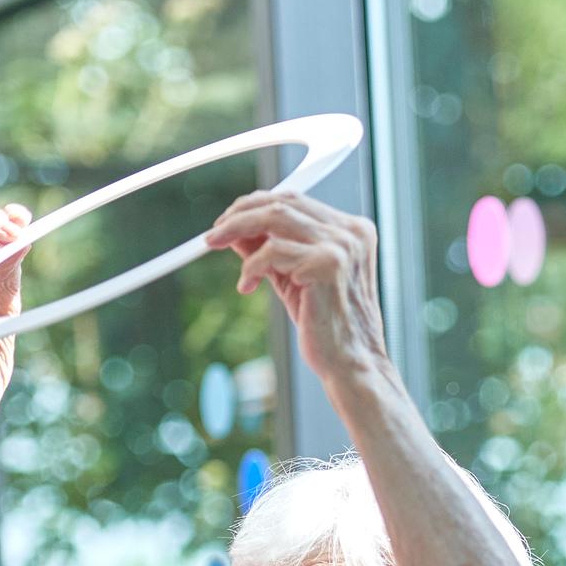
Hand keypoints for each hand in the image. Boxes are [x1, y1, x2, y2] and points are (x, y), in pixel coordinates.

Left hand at [205, 192, 390, 384]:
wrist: (352, 364)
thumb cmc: (327, 326)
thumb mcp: (294, 279)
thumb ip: (270, 251)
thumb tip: (234, 231)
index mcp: (352, 230)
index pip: (296, 200)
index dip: (256, 205)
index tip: (228, 220)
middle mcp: (350, 232)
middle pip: (283, 202)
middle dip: (240, 213)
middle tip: (213, 232)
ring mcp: (342, 246)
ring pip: (274, 218)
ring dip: (236, 229)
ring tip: (216, 245)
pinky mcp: (327, 265)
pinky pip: (272, 252)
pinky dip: (251, 266)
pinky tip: (246, 286)